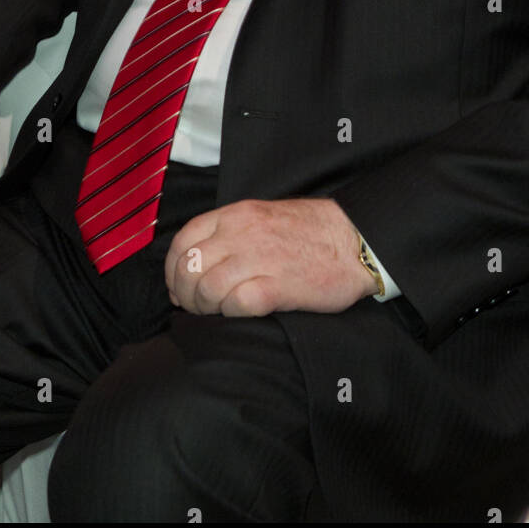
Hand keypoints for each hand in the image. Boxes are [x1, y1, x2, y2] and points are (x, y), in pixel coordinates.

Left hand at [164, 197, 376, 315]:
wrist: (355, 241)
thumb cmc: (311, 232)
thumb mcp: (263, 216)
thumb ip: (231, 232)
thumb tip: (197, 260)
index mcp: (237, 214)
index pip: (183, 240)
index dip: (173, 269)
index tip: (179, 286)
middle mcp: (243, 233)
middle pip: (188, 267)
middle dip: (186, 294)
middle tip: (199, 306)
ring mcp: (260, 259)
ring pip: (206, 288)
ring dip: (207, 307)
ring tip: (221, 310)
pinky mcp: (278, 287)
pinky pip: (236, 304)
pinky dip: (232, 312)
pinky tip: (243, 310)